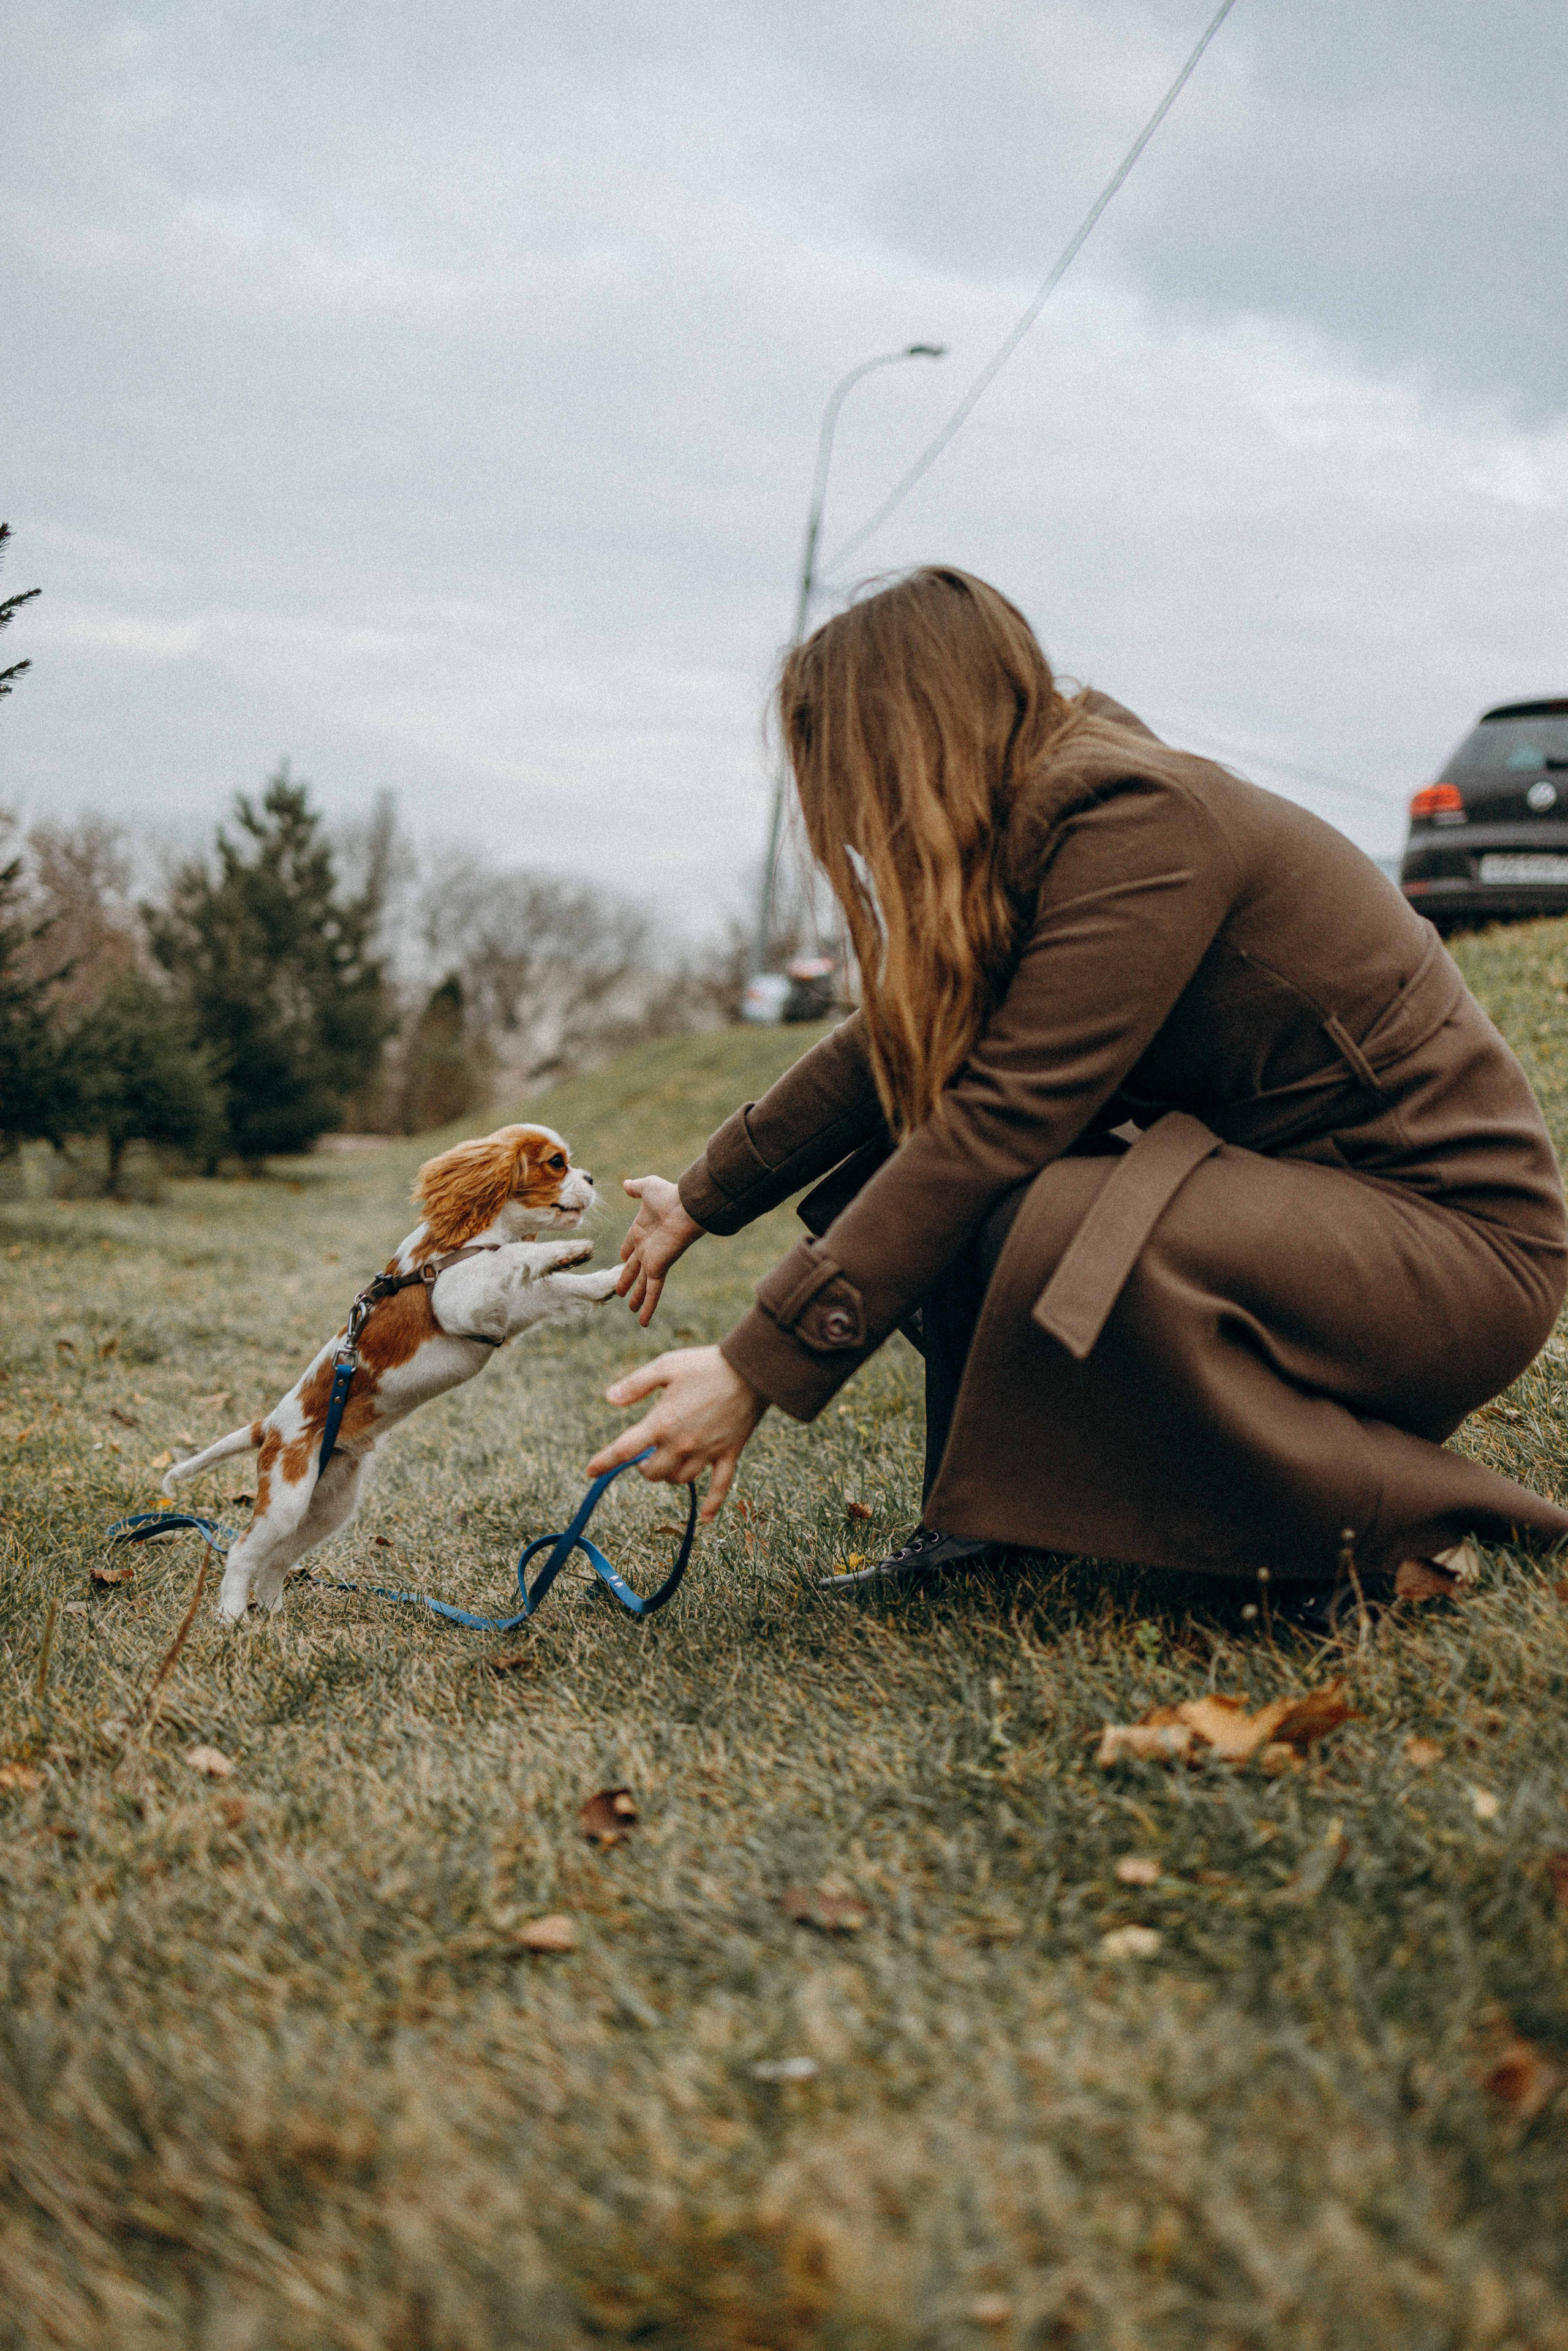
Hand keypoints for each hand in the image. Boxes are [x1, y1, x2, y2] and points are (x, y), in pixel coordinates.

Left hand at [587, 1345, 763, 1520]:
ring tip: (668, 1462)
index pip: (624, 1449)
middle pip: (652, 1473)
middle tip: (645, 1455)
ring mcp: (707, 1452)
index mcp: (662, 1422)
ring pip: (680, 1480)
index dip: (603, 1462)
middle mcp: (682, 1443)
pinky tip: (706, 1521)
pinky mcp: (729, 1453)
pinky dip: (712, 1506)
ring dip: (669, 1475)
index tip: (590, 1471)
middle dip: (644, 1467)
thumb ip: (635, 1384)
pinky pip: (720, 1488)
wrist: (751, 1369)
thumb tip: (609, 1399)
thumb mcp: (665, 1366)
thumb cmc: (705, 1364)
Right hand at [616, 1174, 703, 1325]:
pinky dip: (648, 1308)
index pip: (631, 1245)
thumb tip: (626, 1183)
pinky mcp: (659, 1269)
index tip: (622, 1258)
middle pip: (634, 1268)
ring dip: (637, 1297)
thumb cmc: (669, 1195)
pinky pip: (652, 1293)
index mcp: (642, 1230)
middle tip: (621, 1291)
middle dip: (627, 1280)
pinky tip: (643, 1322)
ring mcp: (653, 1260)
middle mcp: (647, 1248)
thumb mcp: (648, 1187)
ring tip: (632, 1310)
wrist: (688, 1206)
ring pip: (642, 1284)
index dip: (626, 1252)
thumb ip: (636, 1187)